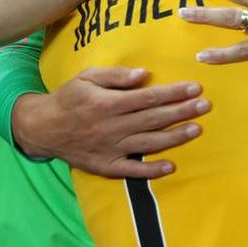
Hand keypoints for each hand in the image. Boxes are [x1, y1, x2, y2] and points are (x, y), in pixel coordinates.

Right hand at [11, 67, 210, 178]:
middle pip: (153, 119)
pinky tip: (171, 166)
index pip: (148, 98)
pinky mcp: (105, 166)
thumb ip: (116, 75)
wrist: (42, 128)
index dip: (173, 93)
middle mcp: (111, 127)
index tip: (195, 88)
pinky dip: (151, 171)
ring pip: (148, 144)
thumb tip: (145, 74)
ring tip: (196, 129)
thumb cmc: (69, 98)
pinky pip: (131, 171)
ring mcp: (109, 149)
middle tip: (205, 106)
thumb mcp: (87, 77)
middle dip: (182, 112)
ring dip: (174, 138)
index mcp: (108, 103)